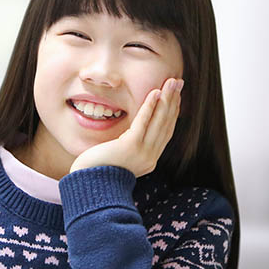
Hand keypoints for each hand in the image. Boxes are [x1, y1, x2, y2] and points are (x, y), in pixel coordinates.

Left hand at [69, 77, 183, 176]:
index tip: (176, 96)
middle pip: (166, 124)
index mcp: (149, 159)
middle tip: (179, 82)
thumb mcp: (119, 158)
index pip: (166, 132)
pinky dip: (150, 107)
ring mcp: (142, 153)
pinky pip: (143, 123)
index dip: (172, 112)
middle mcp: (150, 157)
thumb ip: (129, 146)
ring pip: (159, 121)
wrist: (88, 186)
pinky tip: (155, 93)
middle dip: (174, 101)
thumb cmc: (97, 171)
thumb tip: (132, 132)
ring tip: (172, 82)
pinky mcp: (130, 147)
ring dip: (167, 99)